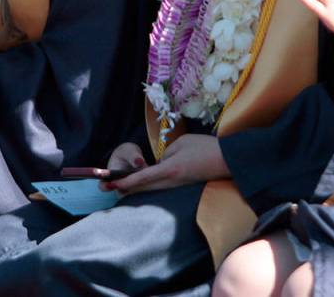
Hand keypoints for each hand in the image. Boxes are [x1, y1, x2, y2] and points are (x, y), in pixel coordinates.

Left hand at [108, 135, 228, 194]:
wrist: (227, 159)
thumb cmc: (205, 147)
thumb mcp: (181, 143)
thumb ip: (166, 154)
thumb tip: (160, 164)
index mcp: (170, 170)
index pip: (142, 177)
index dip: (125, 181)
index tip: (111, 184)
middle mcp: (171, 181)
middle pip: (143, 187)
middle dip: (124, 187)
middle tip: (107, 186)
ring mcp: (177, 185)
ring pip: (151, 189)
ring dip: (135, 188)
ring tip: (119, 185)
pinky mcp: (182, 184)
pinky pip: (161, 186)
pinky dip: (148, 186)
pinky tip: (141, 183)